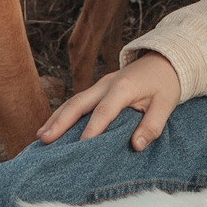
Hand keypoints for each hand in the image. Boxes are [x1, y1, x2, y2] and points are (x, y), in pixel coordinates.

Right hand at [35, 53, 180, 151]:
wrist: (164, 60)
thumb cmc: (165, 84)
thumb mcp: (166, 104)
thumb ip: (152, 126)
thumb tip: (136, 146)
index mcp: (123, 87)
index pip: (104, 110)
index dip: (93, 128)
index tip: (81, 146)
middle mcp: (106, 84)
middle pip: (79, 103)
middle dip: (61, 121)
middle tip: (44, 139)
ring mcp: (100, 85)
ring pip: (73, 101)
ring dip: (57, 118)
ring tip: (40, 136)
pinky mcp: (98, 89)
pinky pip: (78, 102)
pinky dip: (63, 114)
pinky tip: (52, 127)